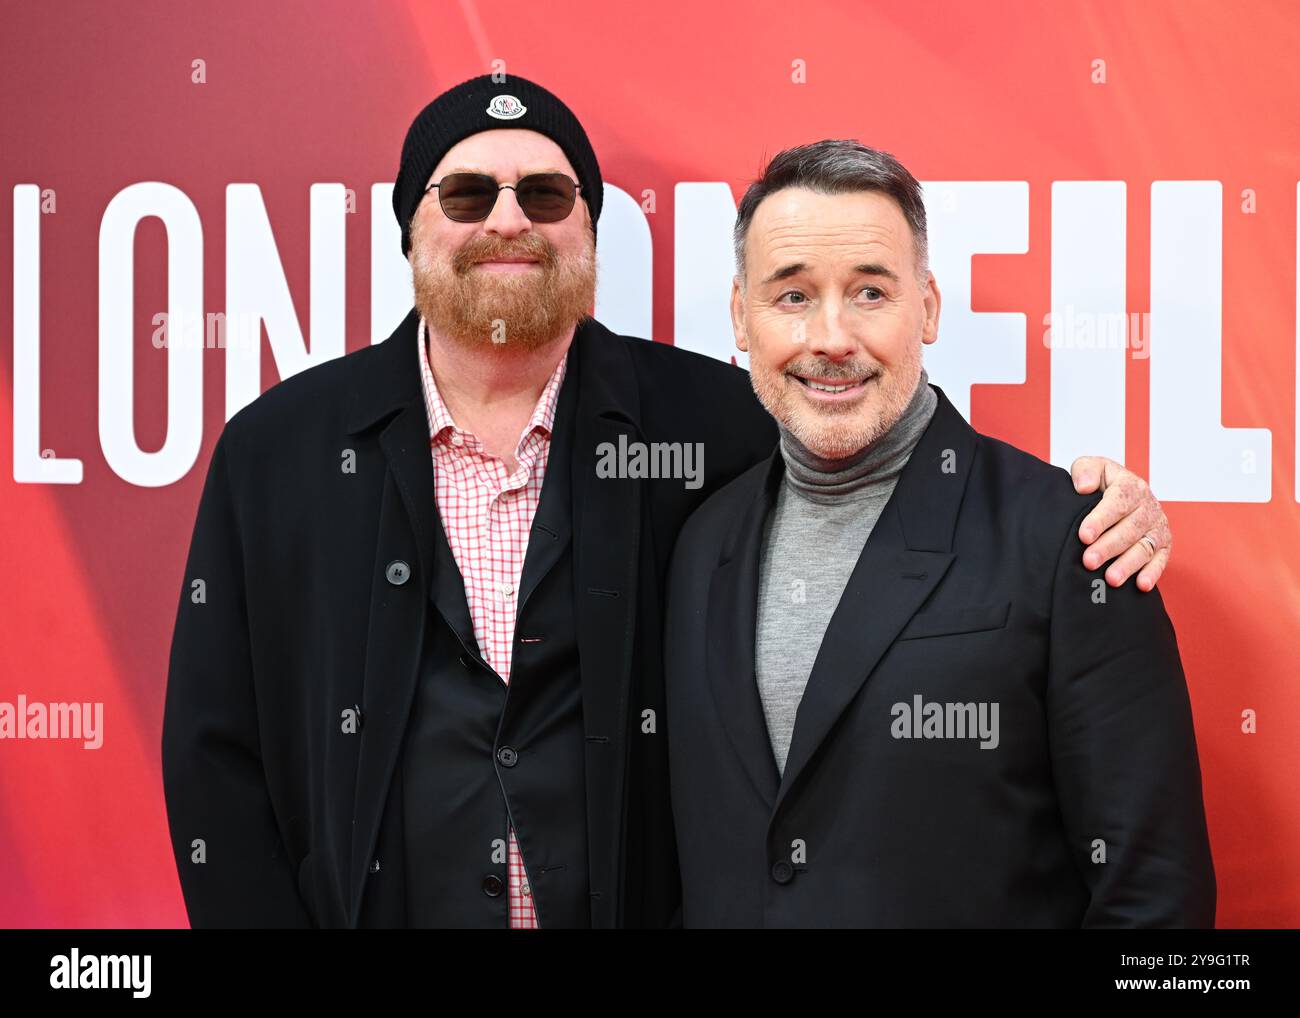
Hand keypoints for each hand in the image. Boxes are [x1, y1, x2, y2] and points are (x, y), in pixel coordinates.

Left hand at [1070, 456, 1170, 591]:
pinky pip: (1160, 560)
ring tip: (1111, 579)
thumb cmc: (1101, 482)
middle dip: (1108, 547)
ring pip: (1144, 547)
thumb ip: (1085, 471)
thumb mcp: (1091, 468)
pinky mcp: (1163, 545)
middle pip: (1130, 529)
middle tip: (1089, 561)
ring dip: (1128, 564)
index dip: (1100, 519)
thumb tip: (1083, 487)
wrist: (1120, 494)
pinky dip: (1152, 573)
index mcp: (1130, 486)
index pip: (1117, 503)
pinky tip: (1141, 585)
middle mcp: (1148, 506)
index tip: (1084, 535)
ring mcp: (1157, 527)